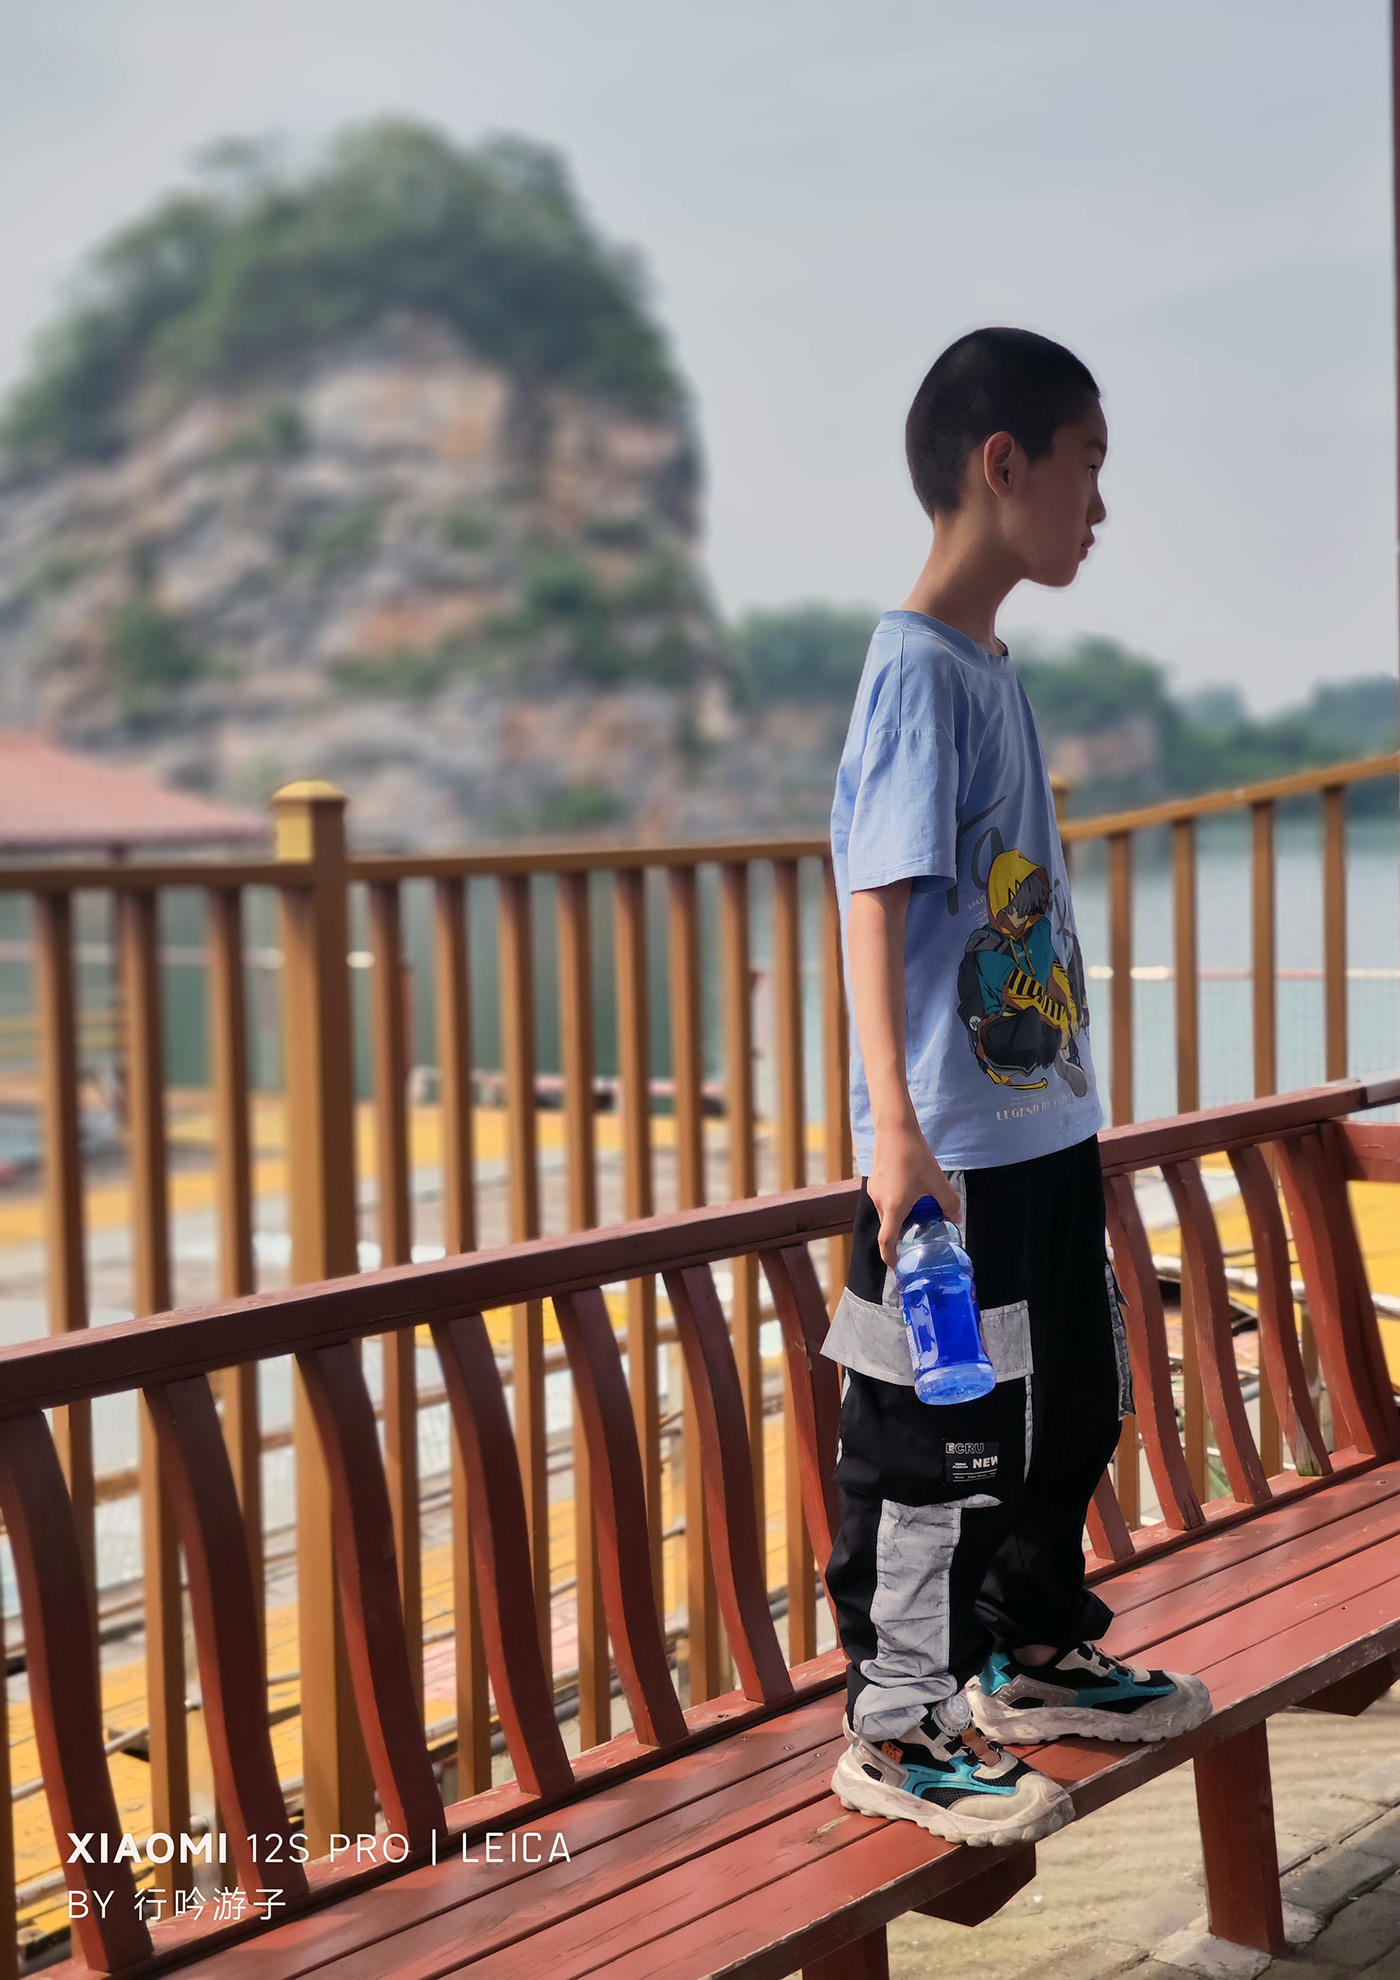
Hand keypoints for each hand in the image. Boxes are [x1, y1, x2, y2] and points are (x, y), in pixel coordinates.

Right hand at [867, 1116, 961, 1269]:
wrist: (895, 1129)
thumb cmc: (914, 1155)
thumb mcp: (937, 1181)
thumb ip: (949, 1203)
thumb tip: (957, 1219)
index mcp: (894, 1207)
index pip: (886, 1242)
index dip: (891, 1257)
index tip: (897, 1266)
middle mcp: (880, 1202)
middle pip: (889, 1226)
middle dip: (902, 1234)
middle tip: (919, 1233)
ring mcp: (874, 1190)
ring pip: (887, 1211)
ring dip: (900, 1215)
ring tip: (918, 1208)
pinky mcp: (874, 1180)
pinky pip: (885, 1199)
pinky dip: (896, 1203)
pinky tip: (910, 1189)